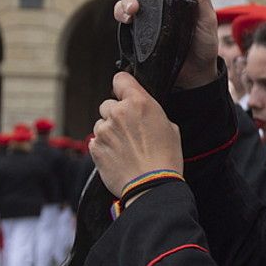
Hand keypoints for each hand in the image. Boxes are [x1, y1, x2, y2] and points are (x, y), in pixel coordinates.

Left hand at [91, 72, 184, 195]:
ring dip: (109, 132)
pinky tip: (118, 157)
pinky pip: (96, 141)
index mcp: (139, 103)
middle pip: (108, 104)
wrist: (152, 186)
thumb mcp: (170, 127)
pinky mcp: (95, 148)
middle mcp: (118, 113)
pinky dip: (104, 147)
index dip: (122, 86)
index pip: (120, 78)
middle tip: (129, 130)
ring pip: (101, 124)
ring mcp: (104, 130)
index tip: (124, 92)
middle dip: (116, 114)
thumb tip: (144, 113)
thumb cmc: (165, 159)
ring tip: (125, 147)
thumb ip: (151, 113)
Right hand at [114, 0, 219, 89]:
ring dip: (122, 6)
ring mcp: (146, 21)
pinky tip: (127, 23)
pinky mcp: (138, 38)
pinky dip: (122, 21)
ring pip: (125, 6)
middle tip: (134, 4)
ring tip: (131, 14)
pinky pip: (124, 26)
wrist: (197, 75)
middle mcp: (156, 4)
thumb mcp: (206, 19)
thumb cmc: (204, 43)